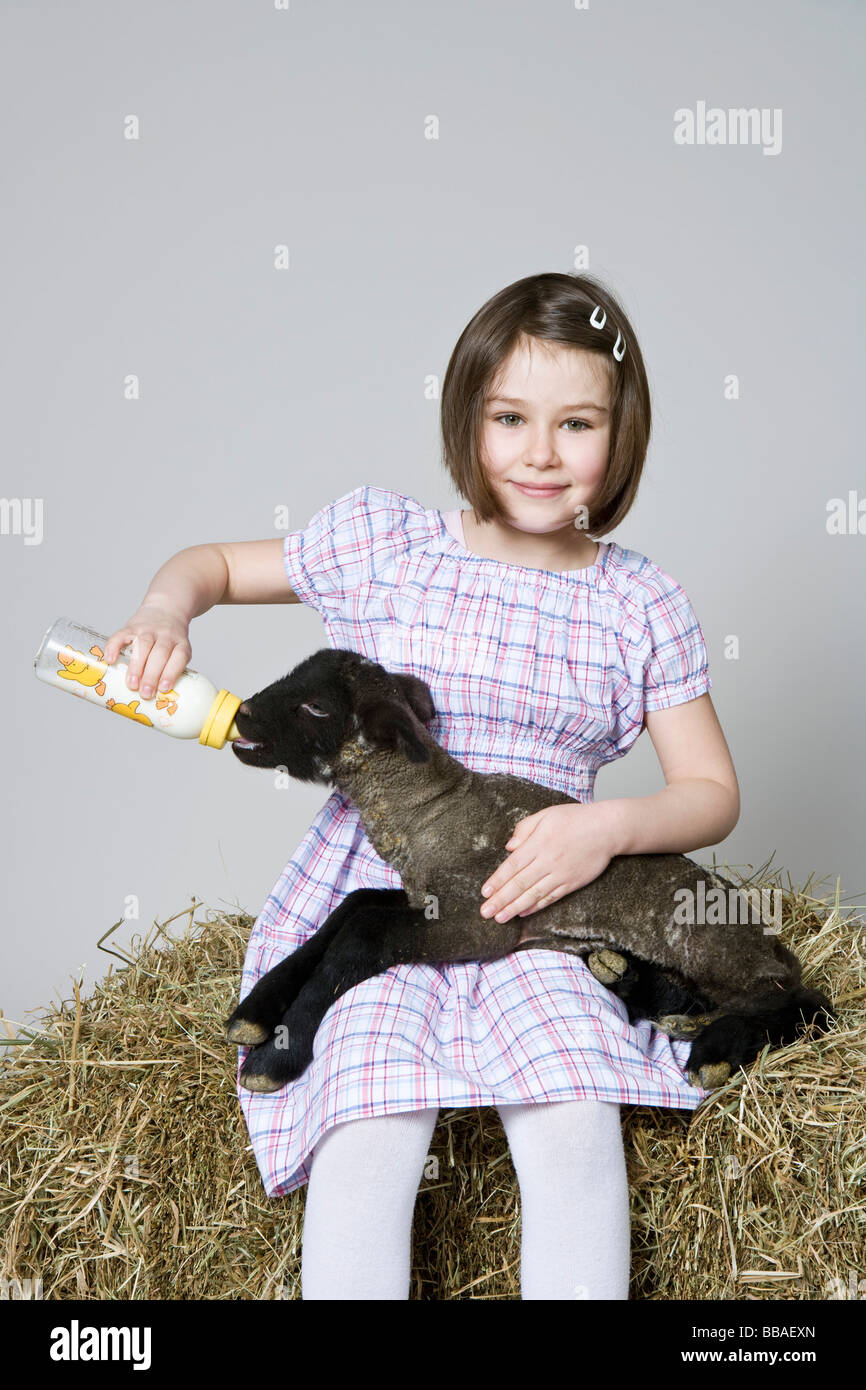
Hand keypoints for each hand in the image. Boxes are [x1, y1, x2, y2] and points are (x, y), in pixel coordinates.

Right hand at [102, 605, 191, 699]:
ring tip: (132, 685)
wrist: (166, 609)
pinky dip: (114, 647)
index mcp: (180, 644)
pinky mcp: (131, 626)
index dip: (171, 672)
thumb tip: (157, 707)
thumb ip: (170, 672)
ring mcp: (148, 629)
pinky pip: (121, 635)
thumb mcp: (179, 652)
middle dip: (152, 675)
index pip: (179, 657)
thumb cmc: (171, 641)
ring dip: (136, 666)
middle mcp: (166, 635)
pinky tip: (111, 660)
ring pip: (142, 646)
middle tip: (145, 694)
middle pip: (160, 654)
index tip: (164, 689)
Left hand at [479, 802, 619, 923]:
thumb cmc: (575, 818)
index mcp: (538, 843)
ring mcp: (560, 875)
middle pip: (519, 884)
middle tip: (485, 913)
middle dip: (501, 900)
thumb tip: (509, 847)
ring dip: (514, 908)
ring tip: (499, 918)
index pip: (512, 866)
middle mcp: (547, 861)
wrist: (607, 829)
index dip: (498, 881)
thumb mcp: (546, 814)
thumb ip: (525, 828)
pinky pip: (550, 898)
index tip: (484, 893)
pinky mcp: (572, 883)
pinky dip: (536, 907)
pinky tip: (523, 913)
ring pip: (533, 895)